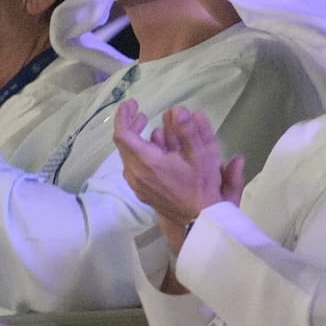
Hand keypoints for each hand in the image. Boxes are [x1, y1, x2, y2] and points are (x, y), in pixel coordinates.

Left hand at [113, 102, 243, 250]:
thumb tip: (177, 110)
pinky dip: (142, 153)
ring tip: (156, 130)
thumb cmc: (202, 187)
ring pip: (129, 156)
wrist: (200, 221)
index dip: (124, 116)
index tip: (133, 104)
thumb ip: (188, 130)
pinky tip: (159, 150)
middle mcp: (136, 174)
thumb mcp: (202, 156)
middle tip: (143, 113)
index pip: (123, 134)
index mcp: (147, 163)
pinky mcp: (142, 192)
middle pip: (124, 144)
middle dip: (132, 125)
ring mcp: (137, 185)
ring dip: (138, 139)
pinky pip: (134, 167)